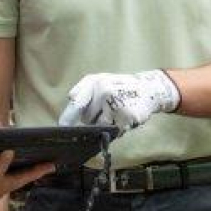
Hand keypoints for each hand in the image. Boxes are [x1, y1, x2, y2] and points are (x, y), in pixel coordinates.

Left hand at [57, 70, 179, 132]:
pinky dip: (118, 128)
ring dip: (106, 125)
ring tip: (116, 113)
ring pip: (100, 127)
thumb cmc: (120, 86)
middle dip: (94, 119)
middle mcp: (103, 91)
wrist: (148, 88)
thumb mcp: (101, 79)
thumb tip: (70, 99)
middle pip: (87, 119)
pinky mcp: (126, 116)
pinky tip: (125, 118)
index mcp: (95, 82)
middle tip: (108, 109)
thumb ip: (83, 88)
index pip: (77, 102)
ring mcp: (116, 104)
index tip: (62, 127)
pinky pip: (115, 131)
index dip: (68, 117)